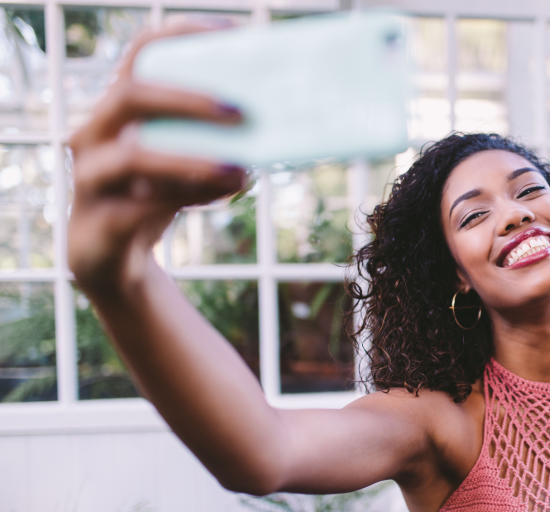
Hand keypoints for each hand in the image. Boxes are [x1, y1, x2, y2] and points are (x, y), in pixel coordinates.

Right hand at [67, 18, 245, 295]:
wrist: (115, 263)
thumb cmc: (158, 198)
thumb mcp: (189, 163)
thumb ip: (218, 141)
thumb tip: (281, 122)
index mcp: (120, 108)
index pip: (141, 53)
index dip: (181, 34)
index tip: (233, 32)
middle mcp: (95, 133)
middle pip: (131, 95)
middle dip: (189, 99)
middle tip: (242, 112)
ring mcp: (89, 179)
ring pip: (132, 158)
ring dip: (192, 162)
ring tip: (241, 172)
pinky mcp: (96, 225)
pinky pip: (136, 209)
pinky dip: (181, 201)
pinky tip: (219, 197)